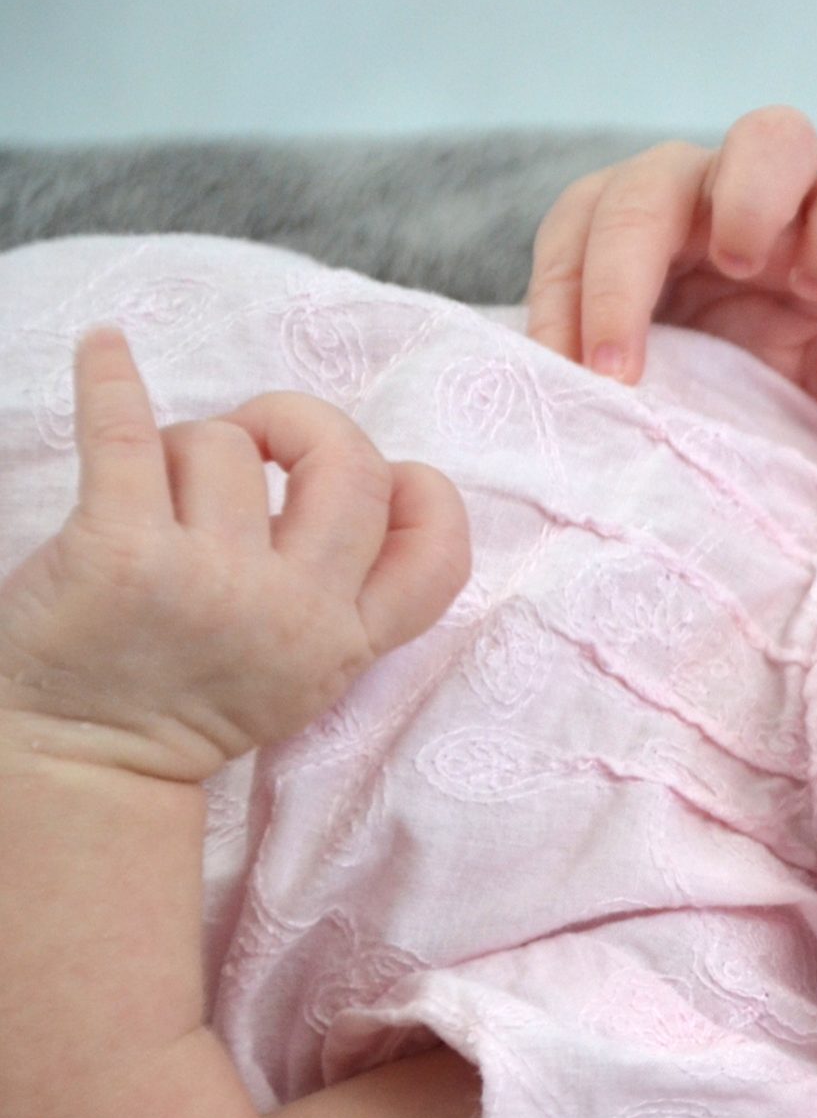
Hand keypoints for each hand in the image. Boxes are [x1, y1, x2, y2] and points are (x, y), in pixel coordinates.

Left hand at [0, 327, 471, 785]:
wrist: (74, 767)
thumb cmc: (183, 701)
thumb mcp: (303, 671)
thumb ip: (342, 593)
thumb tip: (350, 470)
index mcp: (345, 641)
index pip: (440, 549)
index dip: (418, 489)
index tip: (372, 478)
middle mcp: (292, 612)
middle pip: (349, 465)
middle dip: (307, 424)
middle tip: (259, 442)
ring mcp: (208, 583)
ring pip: (229, 446)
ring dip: (186, 449)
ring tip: (154, 499)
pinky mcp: (120, 555)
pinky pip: (126, 432)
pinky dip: (109, 378)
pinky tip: (105, 350)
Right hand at [525, 105, 816, 412]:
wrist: (680, 379)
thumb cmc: (765, 363)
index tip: (816, 291)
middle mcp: (753, 187)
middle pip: (770, 140)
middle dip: (754, 196)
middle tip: (732, 269)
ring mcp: (668, 191)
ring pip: (641, 189)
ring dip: (623, 281)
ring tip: (615, 374)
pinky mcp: (591, 214)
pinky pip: (568, 236)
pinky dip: (560, 306)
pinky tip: (561, 365)